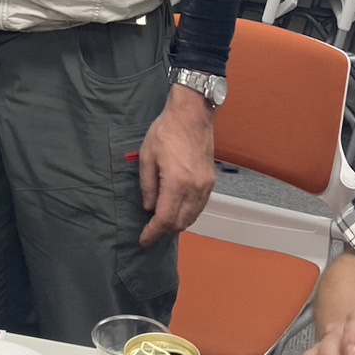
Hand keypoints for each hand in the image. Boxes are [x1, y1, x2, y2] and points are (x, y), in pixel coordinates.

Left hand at [137, 85, 215, 245]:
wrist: (192, 115)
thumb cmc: (166, 131)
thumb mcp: (147, 156)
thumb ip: (147, 185)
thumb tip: (148, 207)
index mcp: (177, 182)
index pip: (165, 219)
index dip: (153, 233)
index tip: (144, 240)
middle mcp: (195, 188)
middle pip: (181, 223)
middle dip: (164, 232)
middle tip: (150, 234)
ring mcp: (205, 185)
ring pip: (193, 217)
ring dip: (177, 225)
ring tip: (162, 225)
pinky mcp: (210, 181)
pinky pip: (200, 206)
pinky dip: (189, 214)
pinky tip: (178, 212)